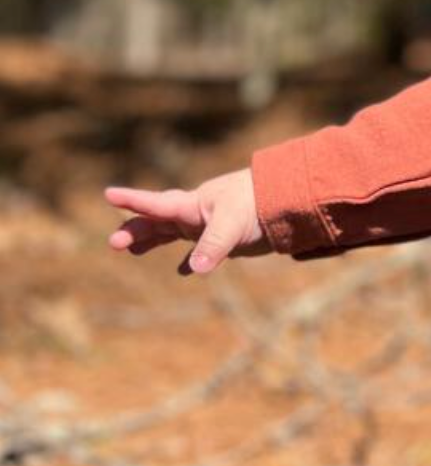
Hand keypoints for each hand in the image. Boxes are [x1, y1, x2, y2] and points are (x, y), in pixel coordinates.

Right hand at [105, 167, 268, 275]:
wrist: (288, 202)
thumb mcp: (233, 224)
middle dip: (135, 230)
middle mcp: (194, 213)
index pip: (156, 204)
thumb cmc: (258, 203)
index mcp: (192, 204)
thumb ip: (213, 245)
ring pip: (171, 233)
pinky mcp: (222, 239)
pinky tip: (184, 271)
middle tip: (115, 242)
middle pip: (156, 221)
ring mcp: (206, 226)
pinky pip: (199, 251)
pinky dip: (190, 261)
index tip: (108, 194)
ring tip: (131, 249)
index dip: (132, 200)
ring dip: (151, 241)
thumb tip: (195, 268)